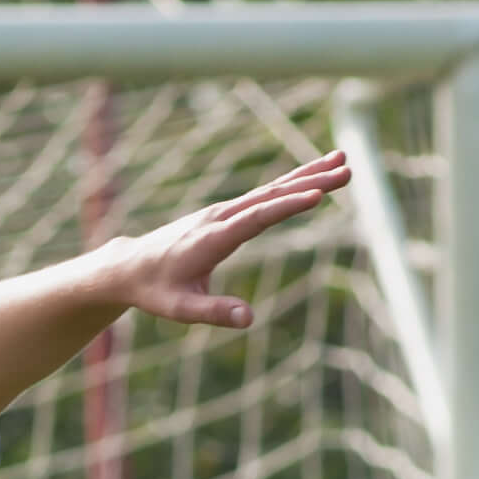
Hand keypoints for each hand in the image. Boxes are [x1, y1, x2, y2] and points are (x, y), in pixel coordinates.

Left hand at [98, 148, 352, 329]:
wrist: (130, 266)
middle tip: (348, 169)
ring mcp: (223, 211)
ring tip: (343, 159)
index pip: (255, 218)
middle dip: (310, 181)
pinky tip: (313, 176)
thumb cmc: (155, 290)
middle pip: (271, 195)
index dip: (286, 206)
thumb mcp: (180, 309)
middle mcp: (220, 217)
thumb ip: (213, 313)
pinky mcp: (226, 212)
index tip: (318, 195)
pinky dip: (291, 184)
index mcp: (212, 238)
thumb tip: (248, 319)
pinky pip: (264, 195)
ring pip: (271, 189)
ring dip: (308, 175)